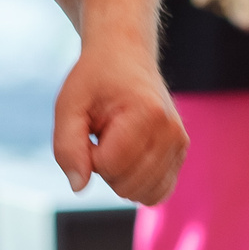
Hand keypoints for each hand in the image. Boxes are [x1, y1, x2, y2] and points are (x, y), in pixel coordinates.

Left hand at [53, 39, 187, 204]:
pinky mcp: (181, 154)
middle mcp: (171, 131)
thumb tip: (79, 187)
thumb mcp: (68, 105)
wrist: (126, 57)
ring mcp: (181, 144)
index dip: (89, 153)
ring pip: (142, 193)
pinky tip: (129, 157)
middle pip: (127, 184)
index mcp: (147, 113)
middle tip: (104, 132)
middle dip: (104, 166)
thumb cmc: (94, 81)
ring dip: (120, 175)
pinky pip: (157, 193)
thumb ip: (67, 147)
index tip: (91, 126)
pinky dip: (137, 183)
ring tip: (117, 140)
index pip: (108, 165)